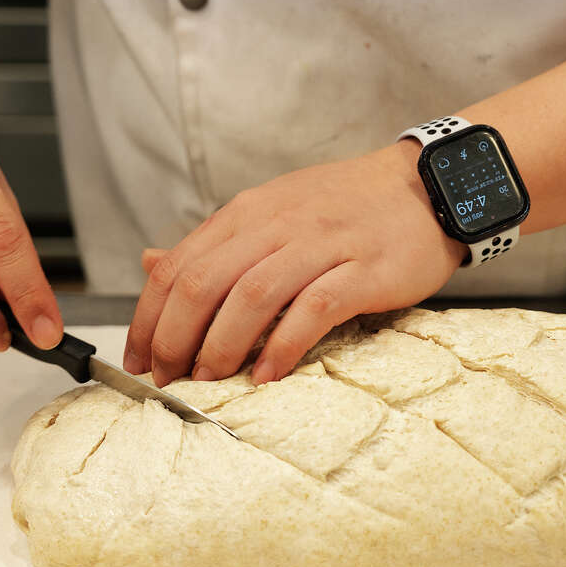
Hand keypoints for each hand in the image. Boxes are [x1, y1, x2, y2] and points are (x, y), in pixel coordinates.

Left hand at [124, 142, 465, 385]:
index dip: (148, 319)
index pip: (179, 267)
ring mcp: (321, 245)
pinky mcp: (364, 270)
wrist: (427, 186)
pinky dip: (284, 345)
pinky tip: (267, 375)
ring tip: (208, 380)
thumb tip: (150, 265)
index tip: (138, 361)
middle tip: (168, 379)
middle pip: (204, 284)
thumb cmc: (345, 207)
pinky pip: (314, 309)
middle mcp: (276, 224)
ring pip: (252, 296)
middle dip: (175, 339)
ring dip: (221, 345)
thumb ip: (214, 244)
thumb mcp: (271, 211)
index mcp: (248, 213)